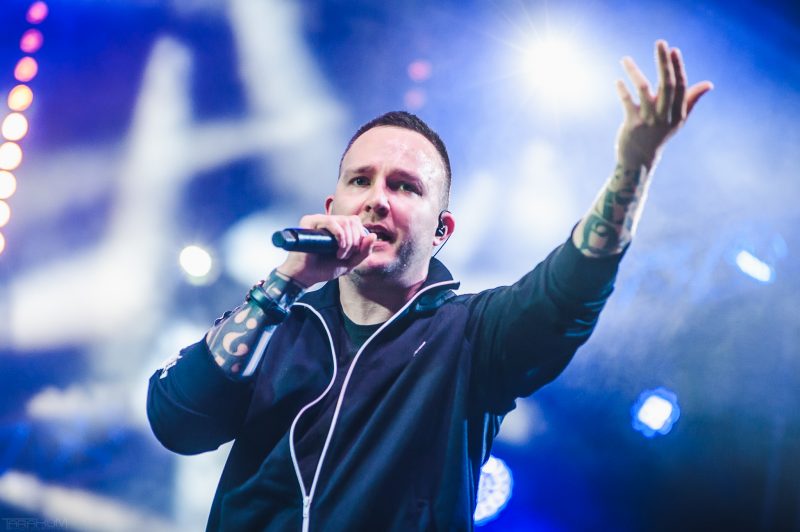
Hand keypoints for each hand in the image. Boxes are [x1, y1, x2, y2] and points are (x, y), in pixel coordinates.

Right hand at [276, 214, 377, 286]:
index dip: (360, 237)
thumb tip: (373, 235)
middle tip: (345, 256)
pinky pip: (331, 221)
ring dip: (348, 242)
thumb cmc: (325, 268)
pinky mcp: (309, 222)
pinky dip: (340, 236)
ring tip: (340, 256)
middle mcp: (328, 221)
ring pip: (344, 221)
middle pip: (352, 221)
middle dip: (355, 241)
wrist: (306, 277)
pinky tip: (337, 250)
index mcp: (337, 228)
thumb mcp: (350, 262)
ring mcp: (318, 220)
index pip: (356, 222)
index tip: (354, 254)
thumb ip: (364, 251)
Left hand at [615, 40, 712, 169]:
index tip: (673, 49)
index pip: (680, 86)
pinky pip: (627, 102)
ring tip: (624, 59)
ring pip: (644, 90)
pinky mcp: (632, 125)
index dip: (678, 67)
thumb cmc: (659, 135)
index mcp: (678, 113)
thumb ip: (690, 100)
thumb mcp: (677, 120)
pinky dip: (622, 90)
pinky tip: (618, 80)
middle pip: (666, 84)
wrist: (639, 160)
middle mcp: (665, 116)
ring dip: (634, 72)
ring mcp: (648, 120)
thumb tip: (709, 84)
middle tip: (660, 42)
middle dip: (664, 62)